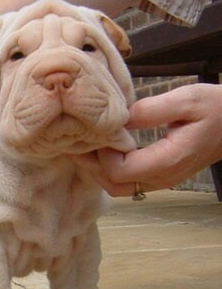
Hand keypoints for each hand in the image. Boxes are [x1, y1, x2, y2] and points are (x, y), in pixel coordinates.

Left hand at [73, 84, 221, 195]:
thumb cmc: (215, 108)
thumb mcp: (186, 99)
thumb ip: (150, 111)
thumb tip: (118, 119)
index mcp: (168, 160)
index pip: (120, 170)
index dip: (102, 154)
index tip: (99, 132)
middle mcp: (162, 178)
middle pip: (113, 185)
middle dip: (93, 164)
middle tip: (80, 141)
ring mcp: (161, 182)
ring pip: (118, 189)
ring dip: (98, 171)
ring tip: (86, 146)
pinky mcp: (159, 178)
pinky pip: (126, 184)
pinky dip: (109, 171)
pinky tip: (103, 151)